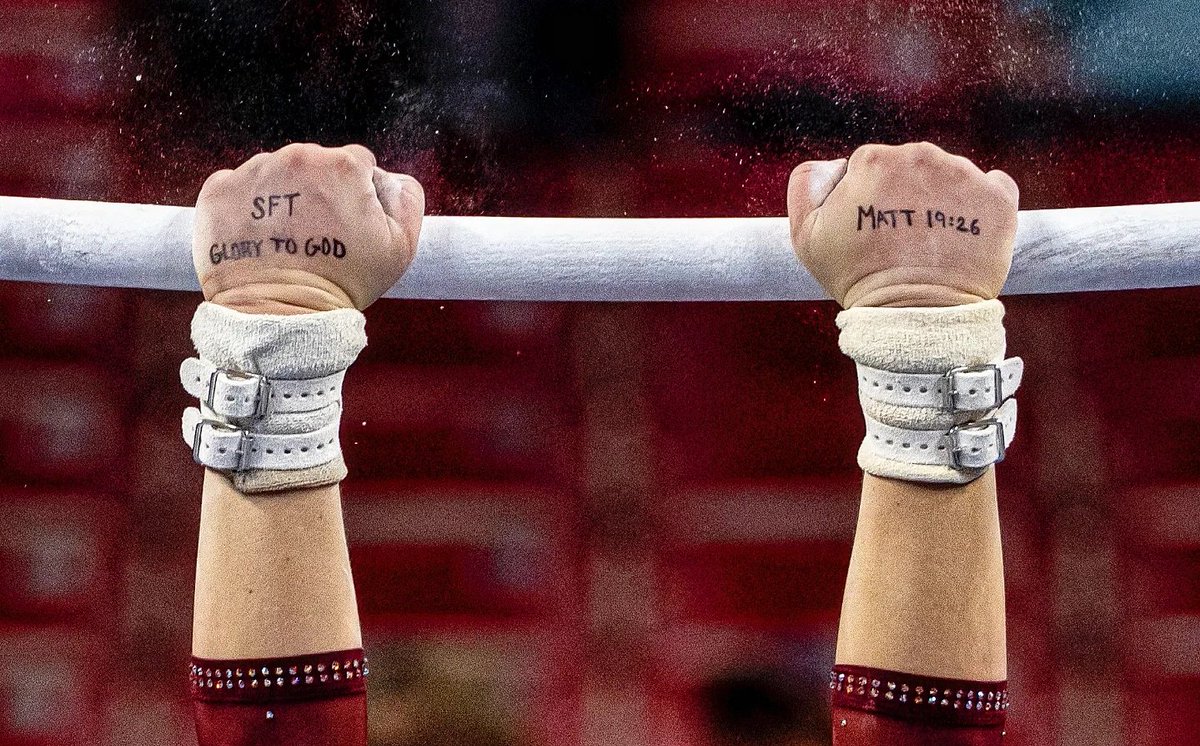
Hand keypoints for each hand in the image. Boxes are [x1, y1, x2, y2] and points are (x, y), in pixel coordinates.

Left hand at [192, 143, 424, 314]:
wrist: (281, 314)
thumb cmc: (345, 282)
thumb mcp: (401, 246)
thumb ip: (406, 198)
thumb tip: (387, 178)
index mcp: (343, 165)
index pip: (358, 163)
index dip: (358, 196)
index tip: (348, 226)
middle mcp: (296, 157)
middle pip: (315, 164)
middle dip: (320, 192)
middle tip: (318, 235)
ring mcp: (253, 172)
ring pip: (276, 173)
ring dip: (283, 197)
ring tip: (287, 240)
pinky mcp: (219, 190)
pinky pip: (239, 186)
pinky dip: (247, 207)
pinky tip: (259, 237)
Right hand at [788, 142, 1018, 308]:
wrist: (914, 314)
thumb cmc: (856, 277)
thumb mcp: (805, 234)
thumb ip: (806, 184)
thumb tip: (835, 165)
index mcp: (873, 160)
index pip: (869, 165)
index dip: (866, 198)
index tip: (870, 228)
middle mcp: (921, 156)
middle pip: (911, 166)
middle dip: (905, 194)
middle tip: (900, 239)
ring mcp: (963, 175)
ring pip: (949, 175)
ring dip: (942, 200)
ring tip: (931, 242)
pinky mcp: (999, 197)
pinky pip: (993, 186)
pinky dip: (981, 206)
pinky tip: (964, 233)